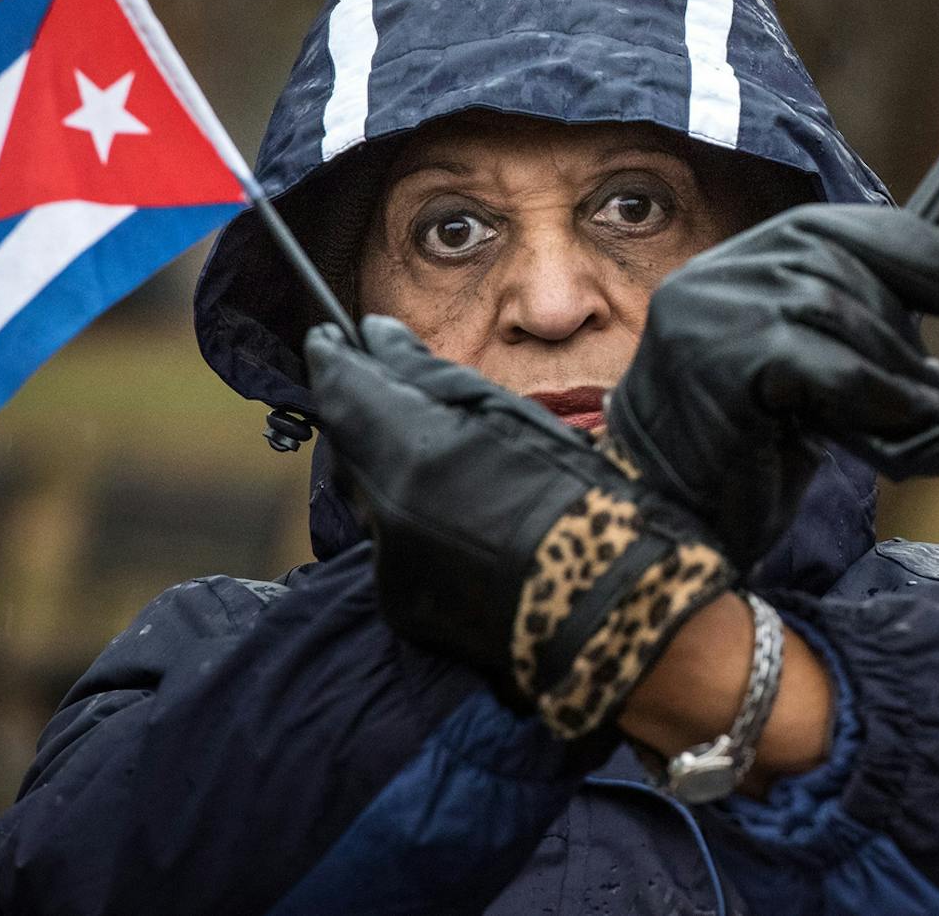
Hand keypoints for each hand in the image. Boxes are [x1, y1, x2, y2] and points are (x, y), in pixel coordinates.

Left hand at [305, 317, 734, 738]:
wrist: (608, 600)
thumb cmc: (575, 493)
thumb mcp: (505, 413)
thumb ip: (426, 373)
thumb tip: (374, 337)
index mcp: (413, 451)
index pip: (341, 389)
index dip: (331, 357)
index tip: (330, 336)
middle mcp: (384, 508)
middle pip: (347, 443)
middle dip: (360, 412)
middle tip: (379, 384)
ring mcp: (388, 561)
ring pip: (368, 495)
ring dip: (386, 468)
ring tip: (441, 458)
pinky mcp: (400, 603)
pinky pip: (390, 544)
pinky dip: (410, 521)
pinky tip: (458, 517)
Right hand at [605, 204, 938, 567]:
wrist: (667, 528)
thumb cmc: (745, 466)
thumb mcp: (822, 396)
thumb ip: (871, 358)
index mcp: (742, 264)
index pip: (846, 228)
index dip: (937, 256)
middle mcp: (718, 273)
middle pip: (841, 259)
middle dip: (918, 321)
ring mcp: (706, 311)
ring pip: (830, 304)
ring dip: (898, 367)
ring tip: (933, 415)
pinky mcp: (709, 360)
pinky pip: (815, 359)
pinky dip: (872, 391)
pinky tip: (900, 426)